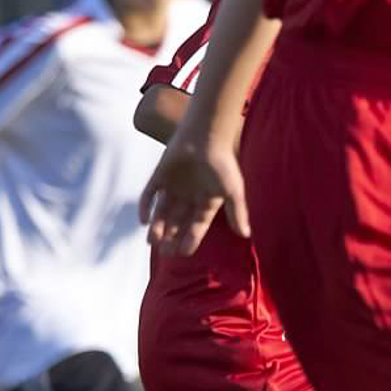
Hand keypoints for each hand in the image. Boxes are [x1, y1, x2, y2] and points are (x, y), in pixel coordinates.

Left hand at [140, 136, 245, 254]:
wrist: (205, 137)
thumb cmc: (222, 164)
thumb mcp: (233, 191)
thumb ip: (237, 213)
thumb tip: (246, 235)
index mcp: (207, 201)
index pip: (198, 225)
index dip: (191, 239)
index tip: (184, 253)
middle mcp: (189, 196)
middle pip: (178, 222)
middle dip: (172, 237)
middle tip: (166, 253)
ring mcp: (173, 187)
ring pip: (162, 212)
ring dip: (158, 227)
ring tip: (152, 241)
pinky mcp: (159, 177)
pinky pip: (149, 195)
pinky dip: (145, 207)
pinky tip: (144, 220)